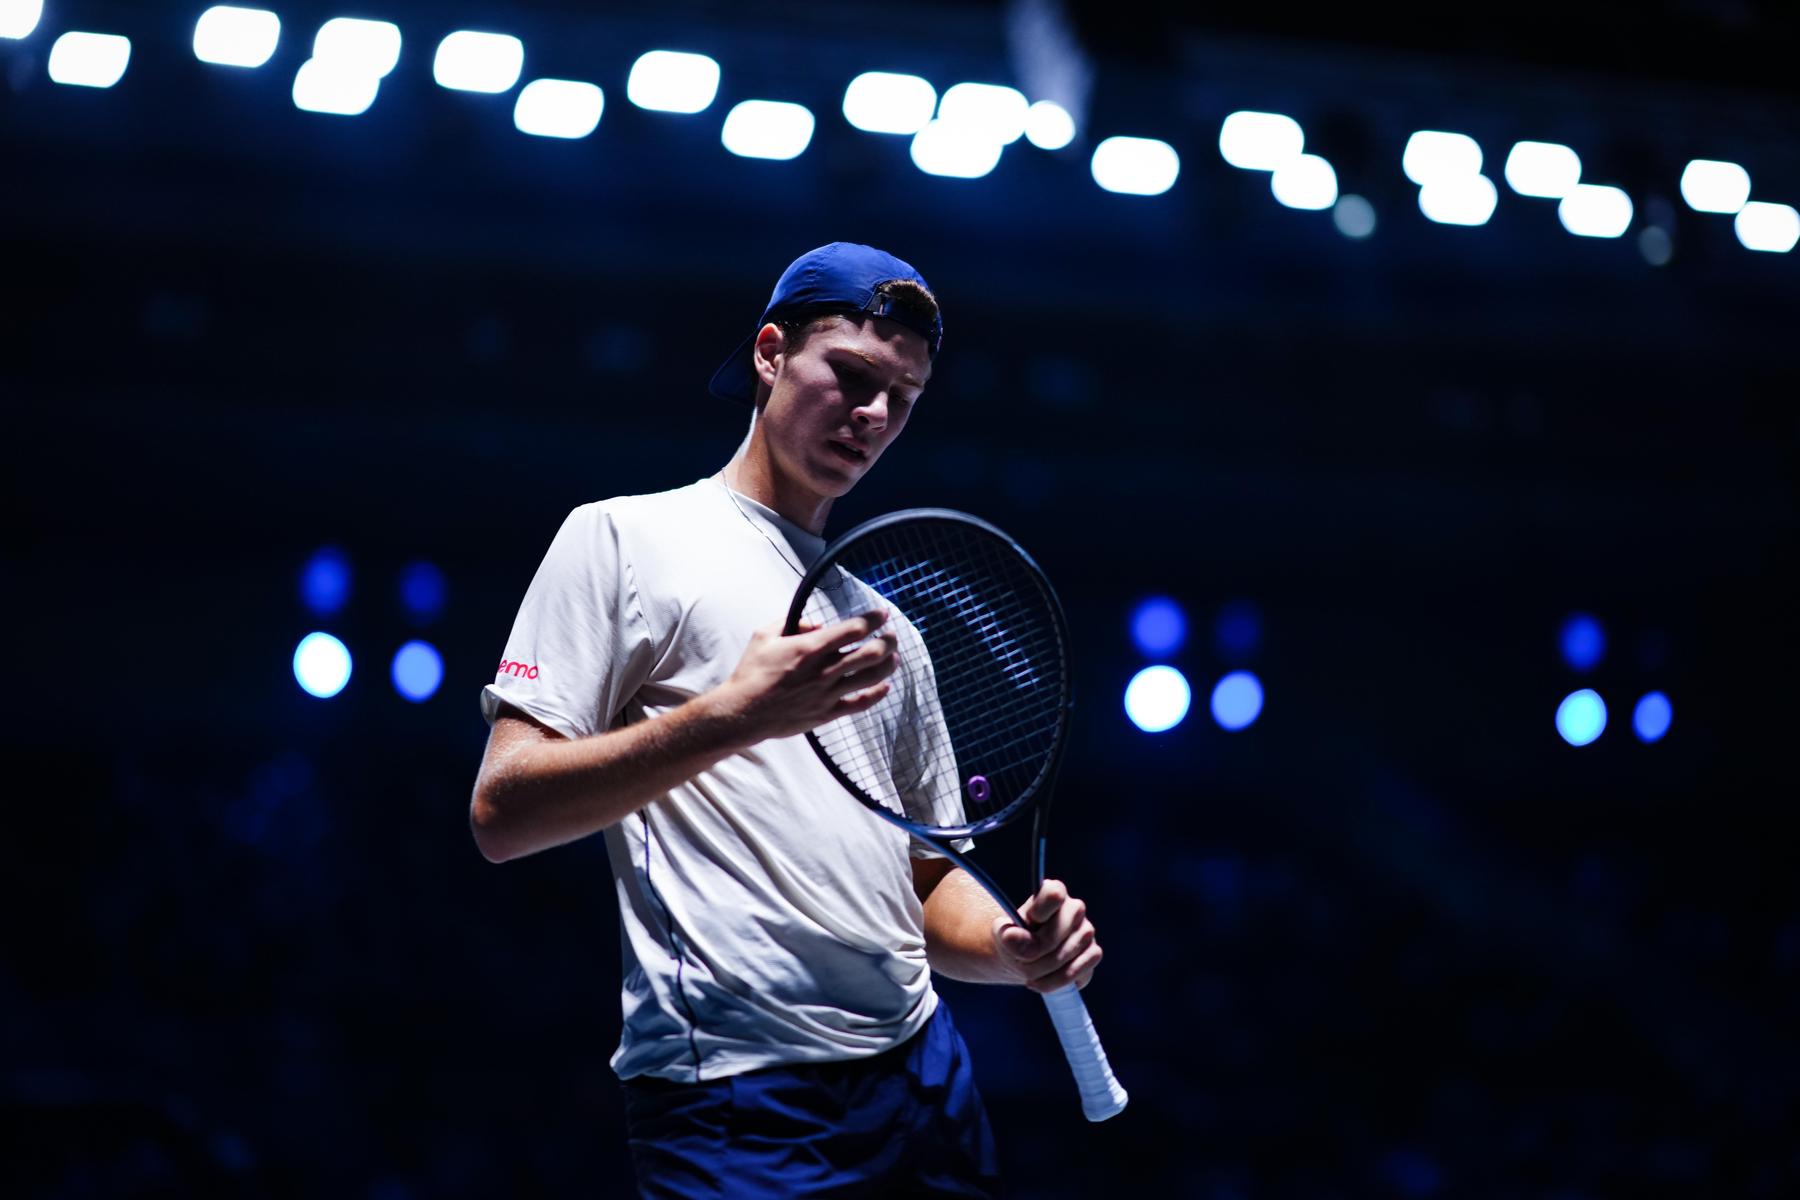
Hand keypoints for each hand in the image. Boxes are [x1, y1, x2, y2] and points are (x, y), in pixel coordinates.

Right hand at [713, 608, 897, 741]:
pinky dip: (877, 694)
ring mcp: (828, 693)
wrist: (742, 713)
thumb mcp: (764, 636)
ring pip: (871, 677)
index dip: (873, 619)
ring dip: (887, 665)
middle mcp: (824, 671)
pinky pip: (860, 704)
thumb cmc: (751, 672)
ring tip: (894, 657)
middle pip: (871, 653)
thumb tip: (816, 625)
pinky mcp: (827, 712)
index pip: (853, 629)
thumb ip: (791, 623)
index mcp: (810, 648)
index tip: (882, 613)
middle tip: (892, 636)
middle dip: (888, 641)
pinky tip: (884, 686)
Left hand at [990, 879, 1102, 992]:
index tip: (1029, 922)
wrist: (1026, 957)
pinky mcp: (1093, 953)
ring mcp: (1087, 931)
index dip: (1039, 911)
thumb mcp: (1005, 935)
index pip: (1053, 895)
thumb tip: (1011, 938)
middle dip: (1035, 953)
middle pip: (1056, 932)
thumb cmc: (1016, 939)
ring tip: (1028, 974)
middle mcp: (1074, 908)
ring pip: (1066, 954)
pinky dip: (1056, 981)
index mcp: (1052, 893)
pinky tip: (1042, 981)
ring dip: (1043, 971)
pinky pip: (1077, 970)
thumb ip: (1009, 935)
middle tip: (1020, 960)